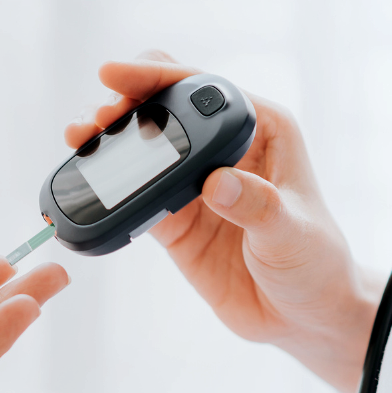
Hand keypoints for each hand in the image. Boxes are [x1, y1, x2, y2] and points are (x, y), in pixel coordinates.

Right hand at [65, 52, 382, 392]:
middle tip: (95, 117)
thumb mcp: (292, 232)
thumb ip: (256, 205)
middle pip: (162, 109)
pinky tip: (84, 180)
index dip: (156, 77)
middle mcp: (223, 149)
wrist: (301, 316)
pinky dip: (106, 188)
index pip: (201, 88)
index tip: (117, 75)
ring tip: (77, 138)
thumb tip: (216, 182)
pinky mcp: (173, 219)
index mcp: (261, 129)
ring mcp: (193, 184)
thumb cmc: (315, 264)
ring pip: (141, 149)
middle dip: (123, 104)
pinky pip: (132, 196)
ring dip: (107, 141)